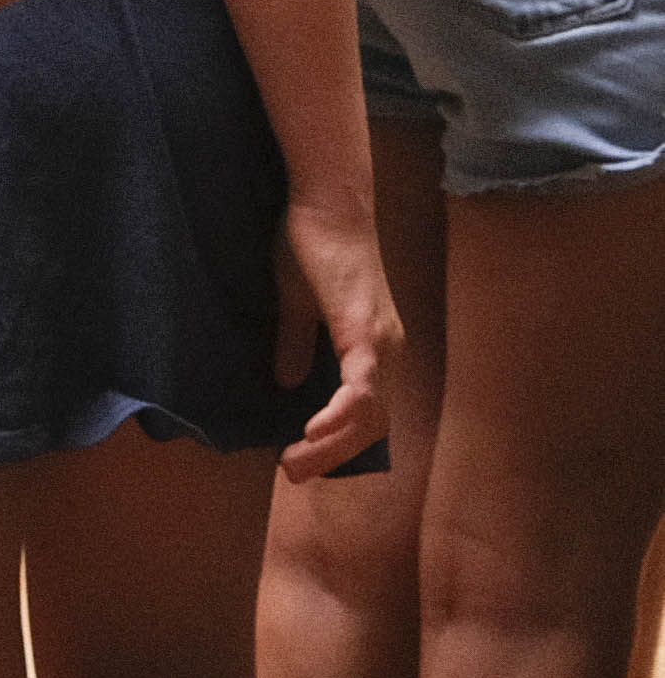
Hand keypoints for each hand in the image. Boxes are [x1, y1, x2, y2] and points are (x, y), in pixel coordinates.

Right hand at [272, 185, 398, 479]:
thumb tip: (288, 382)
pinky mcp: (367, 333)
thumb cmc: (310, 243)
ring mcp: (384, 344)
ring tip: (295, 463)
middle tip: (292, 473)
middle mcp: (391, 353)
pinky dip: (340, 417)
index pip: (366, 414)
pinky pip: (361, 389)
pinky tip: (313, 432)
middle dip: (332, 457)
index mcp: (375, 347)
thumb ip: (296, 344)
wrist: (329, 204)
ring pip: (370, 418)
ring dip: (333, 447)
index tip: (299, 460)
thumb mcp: (296, 303)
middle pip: (372, 427)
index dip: (337, 443)